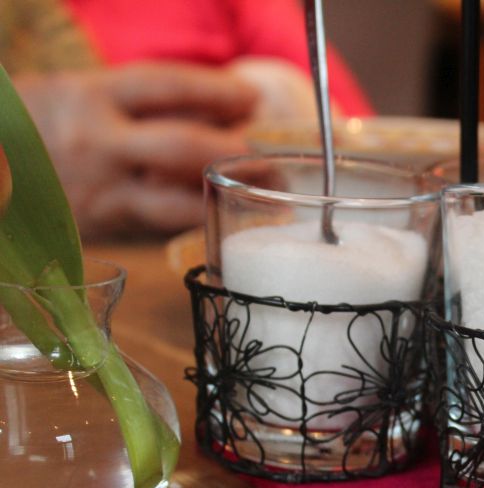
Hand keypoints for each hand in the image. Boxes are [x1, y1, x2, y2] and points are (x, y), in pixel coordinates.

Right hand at [15, 63, 257, 237]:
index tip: (251, 96)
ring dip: (225, 197)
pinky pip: (159, 224)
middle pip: (184, 146)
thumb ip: (133, 102)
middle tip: (272, 156)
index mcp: (91, 95)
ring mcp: (100, 190)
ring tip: (262, 193)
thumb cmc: (32, 123)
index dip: (218, 91)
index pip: (169, 85)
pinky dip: (193, 219)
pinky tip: (220, 215)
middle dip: (236, 151)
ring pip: (177, 199)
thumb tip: (215, 109)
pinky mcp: (101, 226)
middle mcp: (97, 142)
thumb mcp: (74, 93)